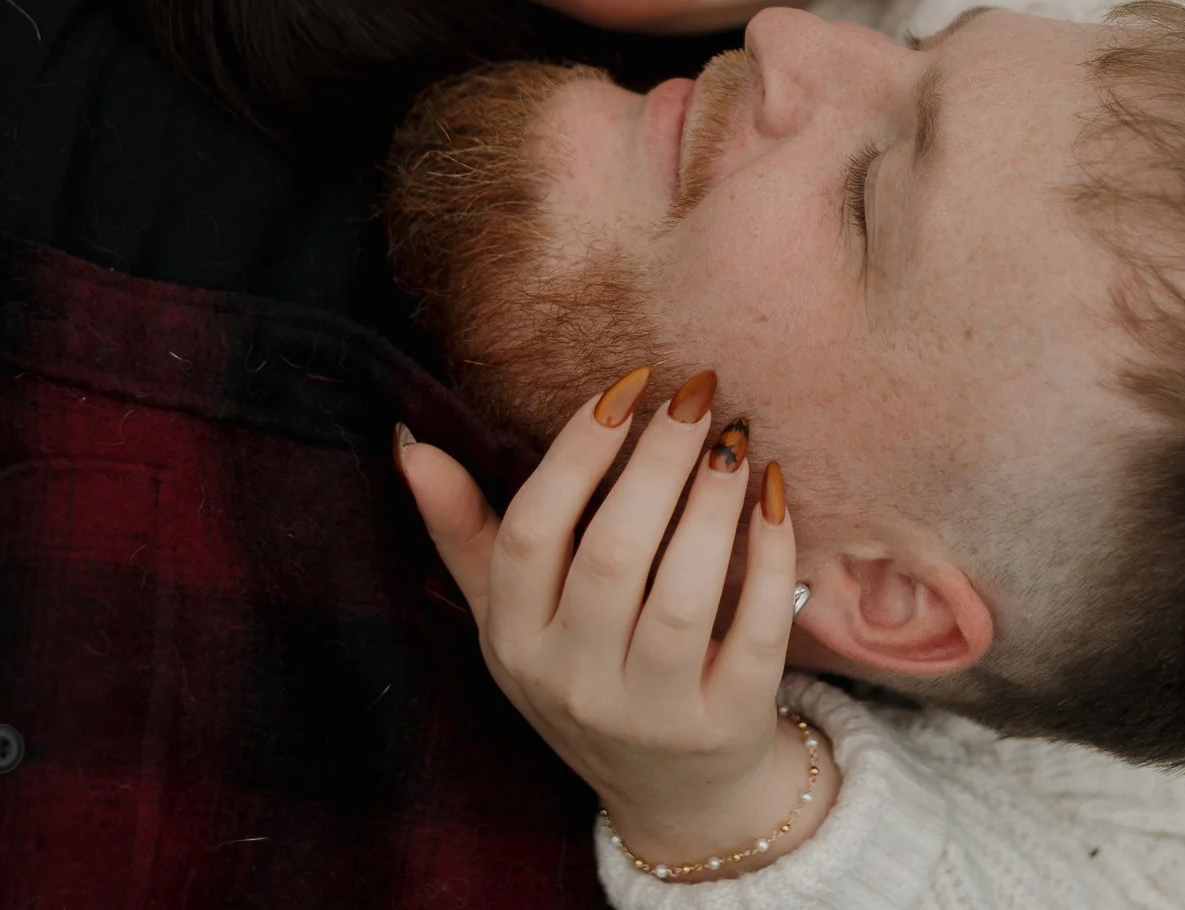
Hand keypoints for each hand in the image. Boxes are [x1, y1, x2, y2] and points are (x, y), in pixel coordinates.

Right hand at [398, 369, 833, 876]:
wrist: (674, 797)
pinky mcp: (724, 725)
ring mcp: (650, 712)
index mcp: (513, 640)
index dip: (574, 453)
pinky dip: (768, 560)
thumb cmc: (584, 672)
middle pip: (610, 555)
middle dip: (655, 462)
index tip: (624, 388)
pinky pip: (753, 634)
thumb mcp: (509, 615)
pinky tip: (774, 496)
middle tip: (696, 392)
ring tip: (735, 438)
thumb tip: (410, 440)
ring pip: (681, 595)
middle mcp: (573, 681)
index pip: (530, 533)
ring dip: (712, 503)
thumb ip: (464, 529)